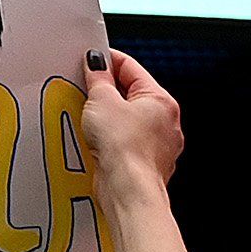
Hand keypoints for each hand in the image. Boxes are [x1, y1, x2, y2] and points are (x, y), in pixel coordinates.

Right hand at [81, 46, 183, 199]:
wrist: (129, 191)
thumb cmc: (125, 149)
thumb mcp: (101, 101)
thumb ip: (98, 79)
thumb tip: (97, 65)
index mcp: (160, 100)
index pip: (131, 68)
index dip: (107, 61)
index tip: (89, 61)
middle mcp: (165, 122)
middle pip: (130, 94)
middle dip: (105, 91)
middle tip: (85, 89)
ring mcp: (157, 145)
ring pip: (127, 120)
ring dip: (107, 117)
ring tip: (88, 118)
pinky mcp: (144, 164)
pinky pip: (124, 142)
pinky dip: (110, 139)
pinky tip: (95, 141)